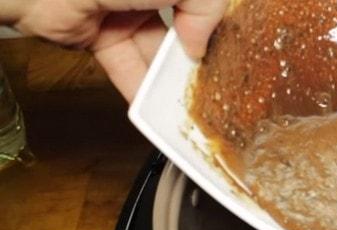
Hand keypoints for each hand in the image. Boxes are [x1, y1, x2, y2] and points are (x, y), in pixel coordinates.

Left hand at [8, 0, 228, 101]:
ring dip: (171, 78)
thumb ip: (206, 5)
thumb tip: (201, 45)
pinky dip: (141, 89)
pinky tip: (158, 110)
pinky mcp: (102, 37)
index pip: (203, 2)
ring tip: (190, 103)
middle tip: (215, 82)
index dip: (217, 23)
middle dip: (198, 56)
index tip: (231, 47)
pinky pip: (127, 66)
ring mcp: (125, 12)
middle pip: (184, 27)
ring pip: (157, 51)